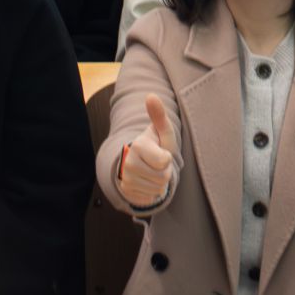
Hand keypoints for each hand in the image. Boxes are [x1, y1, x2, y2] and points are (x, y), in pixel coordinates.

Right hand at [118, 93, 178, 208]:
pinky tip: (146, 182)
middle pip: (163, 177)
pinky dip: (152, 192)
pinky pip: (150, 198)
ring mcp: (126, 179)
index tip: (161, 152)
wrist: (138, 161)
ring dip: (159, 183)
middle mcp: (128, 163)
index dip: (168, 158)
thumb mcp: (162, 132)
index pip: (165, 161)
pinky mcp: (127, 192)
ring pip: (157, 189)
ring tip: (152, 172)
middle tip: (157, 164)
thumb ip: (159, 116)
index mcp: (138, 146)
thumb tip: (151, 96)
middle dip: (165, 172)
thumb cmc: (156, 145)